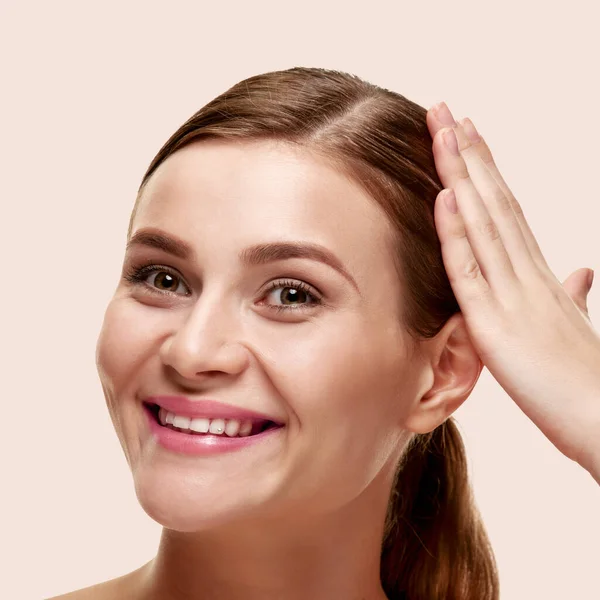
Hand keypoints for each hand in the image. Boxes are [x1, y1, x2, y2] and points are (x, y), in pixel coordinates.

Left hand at [426, 102, 599, 480]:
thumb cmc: (587, 382)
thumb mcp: (574, 327)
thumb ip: (572, 295)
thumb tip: (580, 271)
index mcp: (540, 275)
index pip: (507, 210)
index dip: (486, 170)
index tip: (469, 134)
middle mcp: (529, 274)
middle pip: (495, 201)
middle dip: (469, 154)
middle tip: (447, 110)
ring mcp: (515, 296)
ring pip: (484, 223)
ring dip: (462, 175)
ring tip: (445, 130)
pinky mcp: (498, 326)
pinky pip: (473, 271)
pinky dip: (457, 233)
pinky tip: (446, 198)